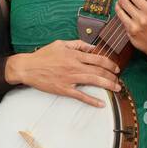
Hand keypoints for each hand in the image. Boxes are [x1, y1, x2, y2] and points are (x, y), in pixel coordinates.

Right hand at [5, 39, 121, 108]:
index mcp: (74, 54)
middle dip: (111, 75)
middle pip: (99, 70)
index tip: (116, 68)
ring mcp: (70, 78)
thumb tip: (92, 47)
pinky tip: (101, 103)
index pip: (98, 58)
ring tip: (116, 88)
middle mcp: (74, 66)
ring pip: (94, 81)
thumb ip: (78, 44)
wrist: (28, 67)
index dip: (109, 63)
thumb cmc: (43, 55)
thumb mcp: (61, 44)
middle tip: (118, 79)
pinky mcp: (64, 89)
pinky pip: (81, 96)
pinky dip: (92, 100)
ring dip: (108, 85)